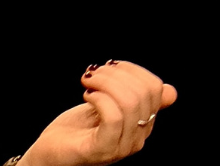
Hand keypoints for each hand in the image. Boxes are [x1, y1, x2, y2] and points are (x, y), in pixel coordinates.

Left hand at [18, 60, 176, 165]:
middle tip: (92, 74)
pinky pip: (113, 117)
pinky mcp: (103, 150)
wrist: (50, 153)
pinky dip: (99, 98)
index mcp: (142, 124)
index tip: (110, 66)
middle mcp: (138, 138)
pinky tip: (86, 96)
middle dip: (115, 74)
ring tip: (87, 82)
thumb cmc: (76, 129)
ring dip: (104, 82)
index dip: (132, 69)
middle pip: (143, 93)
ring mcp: (122, 146)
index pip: (156, 89)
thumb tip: (168, 89)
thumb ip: (130, 97)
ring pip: (129, 103)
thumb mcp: (106, 107)